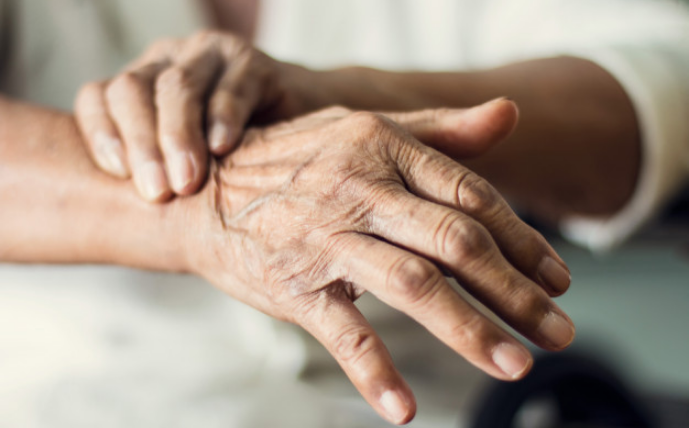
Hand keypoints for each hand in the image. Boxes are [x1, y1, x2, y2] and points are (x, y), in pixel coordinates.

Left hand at [74, 31, 310, 200]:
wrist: (303, 138)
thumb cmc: (232, 164)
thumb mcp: (186, 169)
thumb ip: (157, 178)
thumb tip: (121, 228)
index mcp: (139, 88)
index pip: (98, 98)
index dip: (100, 133)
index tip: (119, 176)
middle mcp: (166, 64)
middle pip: (132, 90)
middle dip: (141, 143)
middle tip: (157, 193)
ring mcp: (208, 57)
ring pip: (178, 86)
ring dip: (178, 136)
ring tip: (187, 181)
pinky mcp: (253, 64)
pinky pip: (232, 87)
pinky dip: (224, 118)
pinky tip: (223, 148)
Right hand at [184, 102, 573, 424]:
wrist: (206, 192)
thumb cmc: (299, 161)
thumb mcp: (365, 130)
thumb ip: (440, 130)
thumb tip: (511, 113)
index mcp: (384, 148)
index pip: (472, 195)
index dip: (524, 240)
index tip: (560, 279)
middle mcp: (360, 189)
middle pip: (455, 243)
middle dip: (515, 292)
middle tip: (559, 332)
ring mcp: (326, 239)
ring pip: (412, 285)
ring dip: (468, 329)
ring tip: (515, 365)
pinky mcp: (294, 285)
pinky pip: (342, 330)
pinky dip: (373, 371)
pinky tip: (404, 409)